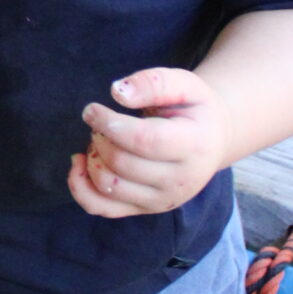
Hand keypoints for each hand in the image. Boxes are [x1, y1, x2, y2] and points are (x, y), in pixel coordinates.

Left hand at [68, 67, 234, 218]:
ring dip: (92, 158)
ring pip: (109, 187)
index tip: (92, 109)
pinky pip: (100, 207)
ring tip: (100, 139)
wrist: (212, 142)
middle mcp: (181, 180)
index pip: (144, 141)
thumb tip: (118, 92)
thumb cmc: (194, 109)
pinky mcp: (144, 210)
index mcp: (194, 146)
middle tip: (100, 121)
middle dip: (99, 138)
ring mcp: (163, 200)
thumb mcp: (186, 84)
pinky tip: (81, 161)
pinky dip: (80, 186)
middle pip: (122, 163)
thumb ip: (154, 83)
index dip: (110, 124)